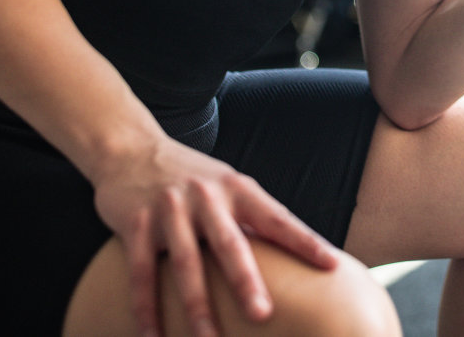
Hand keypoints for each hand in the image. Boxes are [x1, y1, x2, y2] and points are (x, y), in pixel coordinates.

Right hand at [90, 134, 339, 336]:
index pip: (277, 218)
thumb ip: (253, 216)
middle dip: (246, 281)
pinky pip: (142, 272)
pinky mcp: (136, 223)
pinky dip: (146, 308)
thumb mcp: (226, 185)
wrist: (131, 148)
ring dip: (197, 307)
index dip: (305, 242)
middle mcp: (206, 197)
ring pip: (186, 264)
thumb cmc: (191, 178)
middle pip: (230, 244)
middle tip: (262, 315)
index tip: (331, 266)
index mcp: (237, 188)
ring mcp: (169, 209)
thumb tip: (296, 252)